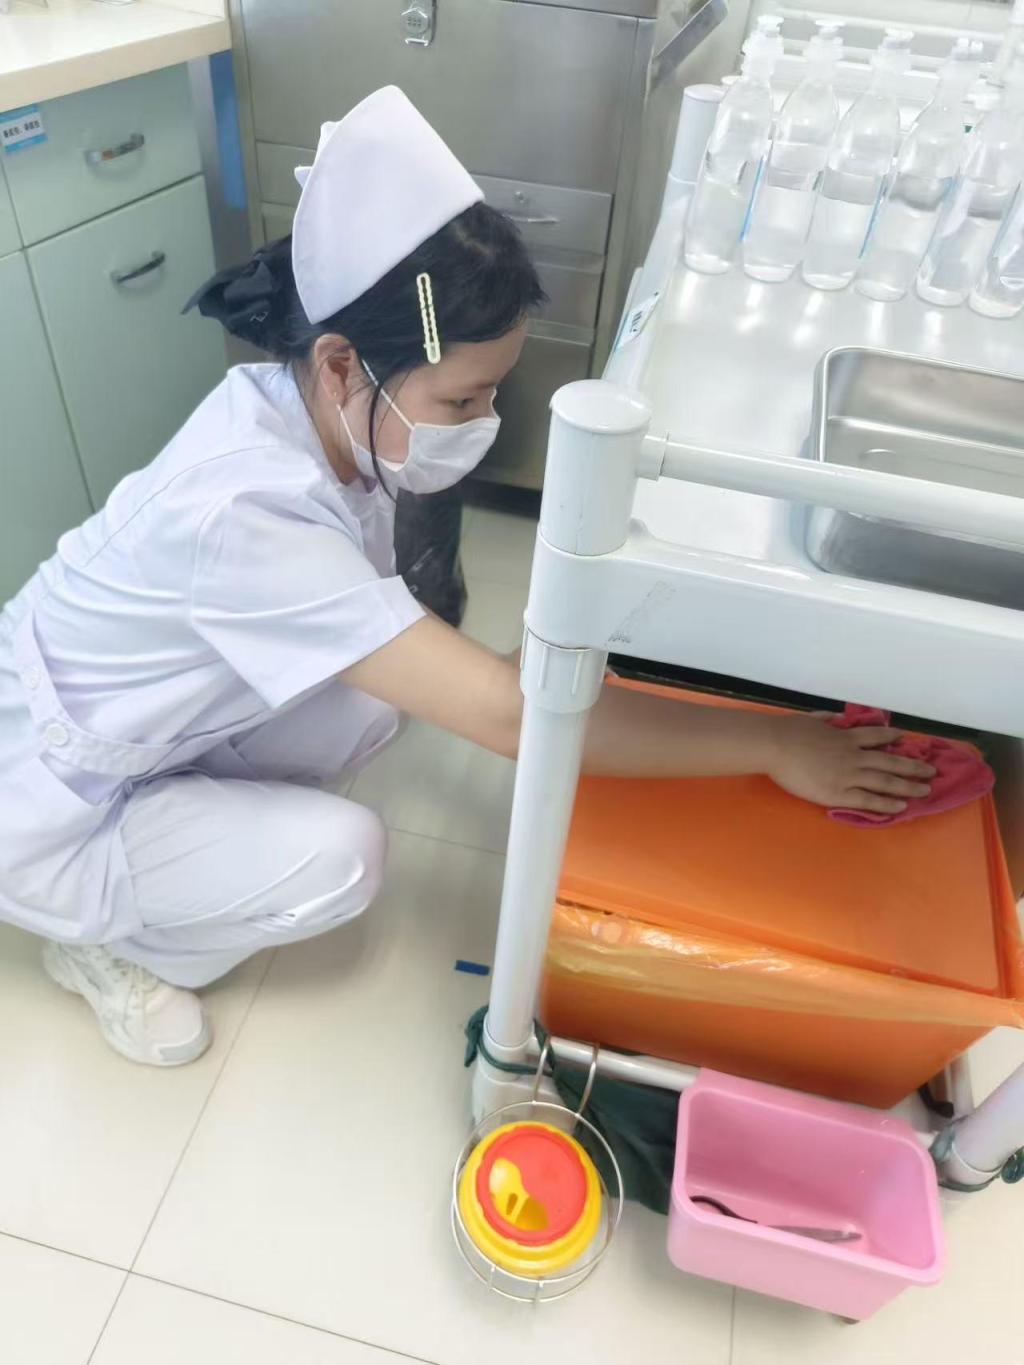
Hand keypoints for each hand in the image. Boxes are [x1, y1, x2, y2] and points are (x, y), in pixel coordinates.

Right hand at [765, 714, 934, 815]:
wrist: (776, 745)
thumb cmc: (789, 731)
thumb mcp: (813, 719)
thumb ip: (827, 719)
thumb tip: (836, 717)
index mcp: (845, 737)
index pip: (876, 737)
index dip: (892, 738)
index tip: (906, 739)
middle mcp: (854, 756)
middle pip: (890, 762)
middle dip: (913, 767)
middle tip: (931, 771)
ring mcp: (849, 775)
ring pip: (885, 781)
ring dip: (908, 786)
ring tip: (925, 790)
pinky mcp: (839, 793)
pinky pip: (869, 799)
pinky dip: (886, 803)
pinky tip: (901, 807)